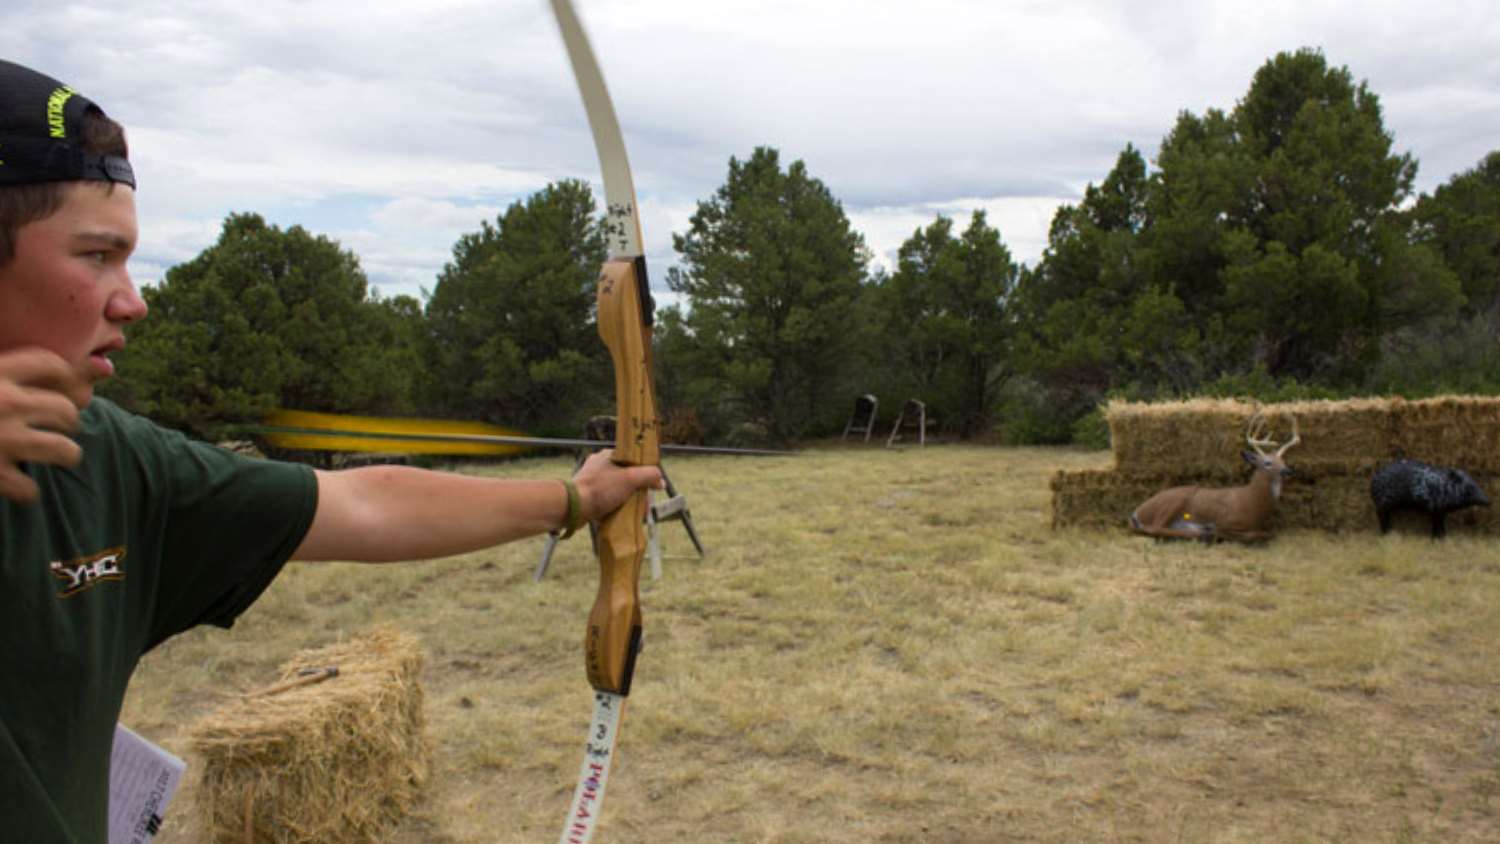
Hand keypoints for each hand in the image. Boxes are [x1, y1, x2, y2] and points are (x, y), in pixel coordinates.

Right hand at [0, 349, 89, 502]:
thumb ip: (13, 375)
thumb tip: (95, 370)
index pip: (49, 363)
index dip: (67, 374)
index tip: (69, 385)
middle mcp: (2, 402)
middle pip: (66, 409)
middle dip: (67, 419)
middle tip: (59, 426)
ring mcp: (0, 439)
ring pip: (64, 449)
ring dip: (64, 454)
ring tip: (57, 455)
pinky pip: (30, 488)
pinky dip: (27, 490)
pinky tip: (19, 485)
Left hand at [571, 449, 663, 522]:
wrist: (574, 507)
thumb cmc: (601, 489)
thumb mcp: (630, 478)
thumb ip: (649, 476)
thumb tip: (660, 480)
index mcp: (609, 455)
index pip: (634, 461)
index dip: (645, 474)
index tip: (650, 488)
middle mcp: (600, 465)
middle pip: (627, 477)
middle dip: (637, 493)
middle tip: (643, 507)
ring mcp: (592, 479)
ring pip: (618, 489)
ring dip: (627, 501)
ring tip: (633, 513)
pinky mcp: (587, 493)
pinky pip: (607, 499)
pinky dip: (615, 506)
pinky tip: (620, 515)